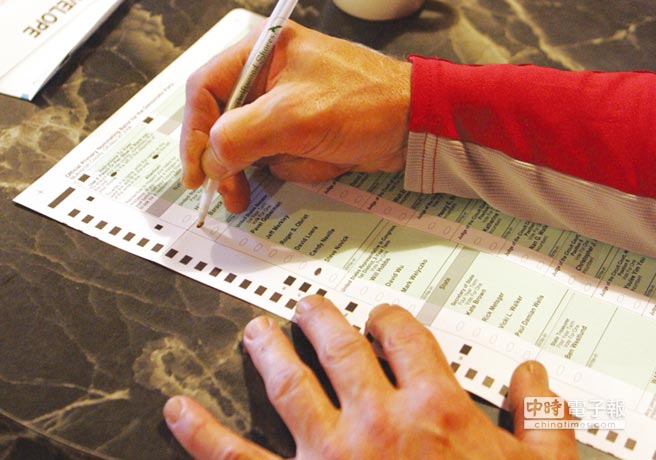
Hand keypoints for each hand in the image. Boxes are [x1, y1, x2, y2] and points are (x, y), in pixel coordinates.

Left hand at [163, 295, 577, 459]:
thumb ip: (543, 421)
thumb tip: (536, 377)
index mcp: (436, 410)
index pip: (404, 335)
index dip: (390, 319)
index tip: (382, 319)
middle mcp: (379, 422)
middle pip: (341, 346)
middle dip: (322, 318)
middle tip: (309, 306)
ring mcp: (332, 458)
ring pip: (289, 384)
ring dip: (268, 351)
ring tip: (255, 331)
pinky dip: (203, 435)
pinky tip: (179, 411)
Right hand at [180, 22, 411, 210]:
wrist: (417, 125)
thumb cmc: (362, 104)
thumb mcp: (291, 118)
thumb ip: (238, 136)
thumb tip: (209, 160)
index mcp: (261, 50)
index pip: (205, 88)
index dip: (193, 132)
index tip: (197, 173)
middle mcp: (268, 72)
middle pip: (223, 120)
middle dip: (234, 158)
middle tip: (233, 194)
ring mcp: (286, 101)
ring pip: (250, 144)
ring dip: (275, 162)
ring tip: (306, 161)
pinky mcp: (302, 126)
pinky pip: (279, 154)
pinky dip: (298, 165)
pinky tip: (325, 159)